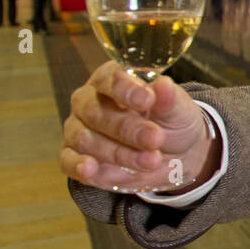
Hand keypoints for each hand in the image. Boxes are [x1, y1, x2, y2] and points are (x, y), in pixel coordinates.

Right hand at [60, 62, 218, 192]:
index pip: (110, 79)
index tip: (147, 100)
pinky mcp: (74, 158)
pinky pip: (69, 162)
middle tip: (155, 139)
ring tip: (151, 160)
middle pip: (96, 113)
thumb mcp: (180, 111)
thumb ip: (170, 99)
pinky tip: (91, 169)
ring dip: (119, 153)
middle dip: (128, 129)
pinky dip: (80, 167)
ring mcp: (77, 130)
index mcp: (112, 81)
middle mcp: (88, 102)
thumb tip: (163, 84)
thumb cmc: (173, 124)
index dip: (126, 89)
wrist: (175, 157)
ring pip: (86, 140)